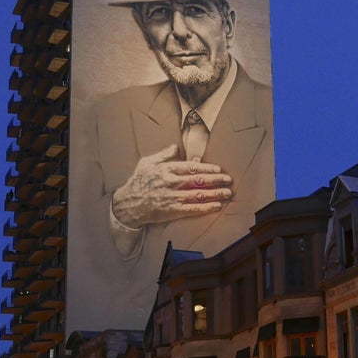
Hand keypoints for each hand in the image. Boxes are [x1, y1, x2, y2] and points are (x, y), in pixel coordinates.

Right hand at [112, 144, 231, 228]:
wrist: (128, 204)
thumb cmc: (138, 182)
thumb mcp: (147, 162)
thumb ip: (163, 154)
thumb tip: (176, 146)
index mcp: (167, 169)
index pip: (192, 167)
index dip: (207, 168)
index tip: (218, 169)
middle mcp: (172, 183)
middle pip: (199, 180)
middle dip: (216, 180)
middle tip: (228, 179)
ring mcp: (173, 197)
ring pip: (199, 194)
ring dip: (215, 193)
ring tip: (227, 192)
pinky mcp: (173, 210)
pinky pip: (193, 209)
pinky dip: (206, 207)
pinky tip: (216, 206)